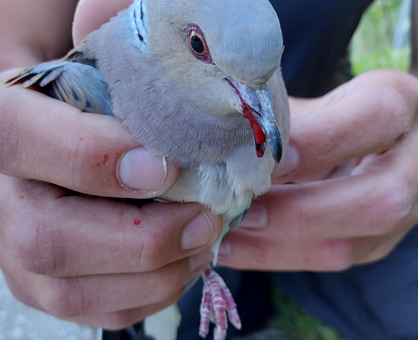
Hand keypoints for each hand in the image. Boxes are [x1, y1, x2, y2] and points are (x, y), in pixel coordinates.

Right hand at [0, 0, 221, 328]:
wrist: (87, 126)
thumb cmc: (106, 83)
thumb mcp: (113, 44)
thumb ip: (117, 22)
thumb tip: (127, 22)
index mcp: (0, 114)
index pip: (15, 136)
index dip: (87, 158)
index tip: (163, 166)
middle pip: (40, 233)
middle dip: (134, 238)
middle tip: (203, 220)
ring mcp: (7, 239)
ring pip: (61, 287)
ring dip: (146, 275)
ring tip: (202, 244)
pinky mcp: (36, 279)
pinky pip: (84, 310)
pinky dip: (142, 297)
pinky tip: (180, 268)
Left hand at [218, 69, 417, 270]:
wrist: (376, 145)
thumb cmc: (337, 114)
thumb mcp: (319, 102)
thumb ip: (285, 118)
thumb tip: (227, 137)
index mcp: (399, 106)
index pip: (375, 118)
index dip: (318, 142)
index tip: (261, 159)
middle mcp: (412, 165)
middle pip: (375, 202)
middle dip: (294, 213)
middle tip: (235, 211)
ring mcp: (400, 214)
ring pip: (346, 246)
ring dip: (273, 245)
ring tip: (220, 235)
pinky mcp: (372, 244)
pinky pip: (322, 259)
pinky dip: (269, 255)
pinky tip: (231, 247)